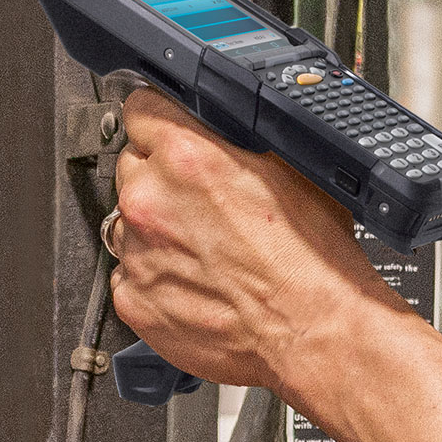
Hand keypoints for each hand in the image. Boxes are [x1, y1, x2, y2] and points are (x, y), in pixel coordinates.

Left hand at [107, 90, 388, 398]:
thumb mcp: (293, 167)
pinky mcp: (134, 300)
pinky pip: (130, 273)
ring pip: (129, 223)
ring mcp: (136, 253)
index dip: (163, 121)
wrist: (311, 332)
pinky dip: (156, 275)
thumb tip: (225, 124)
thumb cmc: (312, 260)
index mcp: (187, 157)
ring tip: (207, 250)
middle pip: (133, 166)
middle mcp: (151, 201)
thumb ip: (240, 138)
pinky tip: (197, 282)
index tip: (170, 134)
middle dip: (163, 178)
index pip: (142, 110)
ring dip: (158, 229)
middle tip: (204, 204)